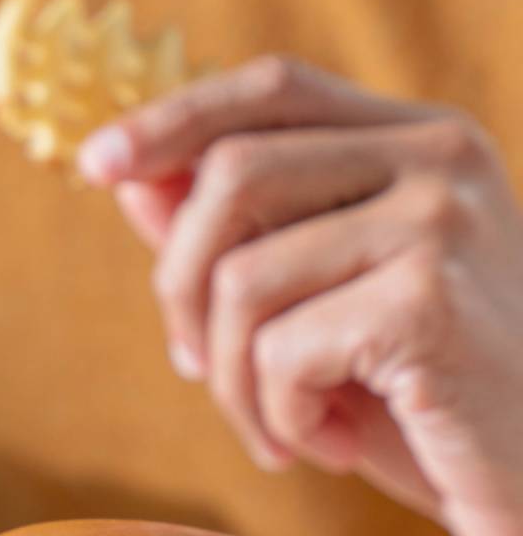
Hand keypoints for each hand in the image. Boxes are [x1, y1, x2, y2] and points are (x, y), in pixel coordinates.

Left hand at [79, 56, 522, 535]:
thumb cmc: (423, 399)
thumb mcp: (315, 309)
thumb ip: (236, 238)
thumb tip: (133, 183)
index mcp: (414, 142)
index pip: (271, 90)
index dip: (173, 119)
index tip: (96, 166)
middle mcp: (437, 159)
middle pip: (228, 179)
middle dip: (179, 291)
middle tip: (196, 371)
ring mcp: (440, 222)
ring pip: (239, 279)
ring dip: (231, 383)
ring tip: (280, 431)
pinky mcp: (430, 301)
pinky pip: (281, 351)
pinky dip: (280, 418)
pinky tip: (330, 445)